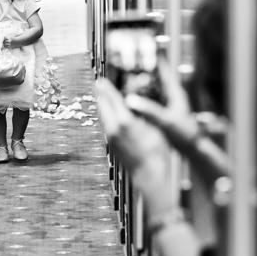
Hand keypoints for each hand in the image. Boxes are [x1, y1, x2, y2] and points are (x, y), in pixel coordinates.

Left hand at [94, 78, 170, 194]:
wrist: (150, 175)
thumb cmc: (157, 152)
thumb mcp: (155, 127)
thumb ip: (144, 114)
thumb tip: (138, 102)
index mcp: (125, 121)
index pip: (112, 100)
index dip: (107, 88)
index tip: (101, 80)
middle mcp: (114, 129)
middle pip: (103, 107)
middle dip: (101, 95)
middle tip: (99, 86)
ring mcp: (111, 138)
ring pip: (103, 117)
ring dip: (103, 106)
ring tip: (103, 98)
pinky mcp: (112, 145)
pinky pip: (106, 126)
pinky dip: (106, 117)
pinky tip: (110, 116)